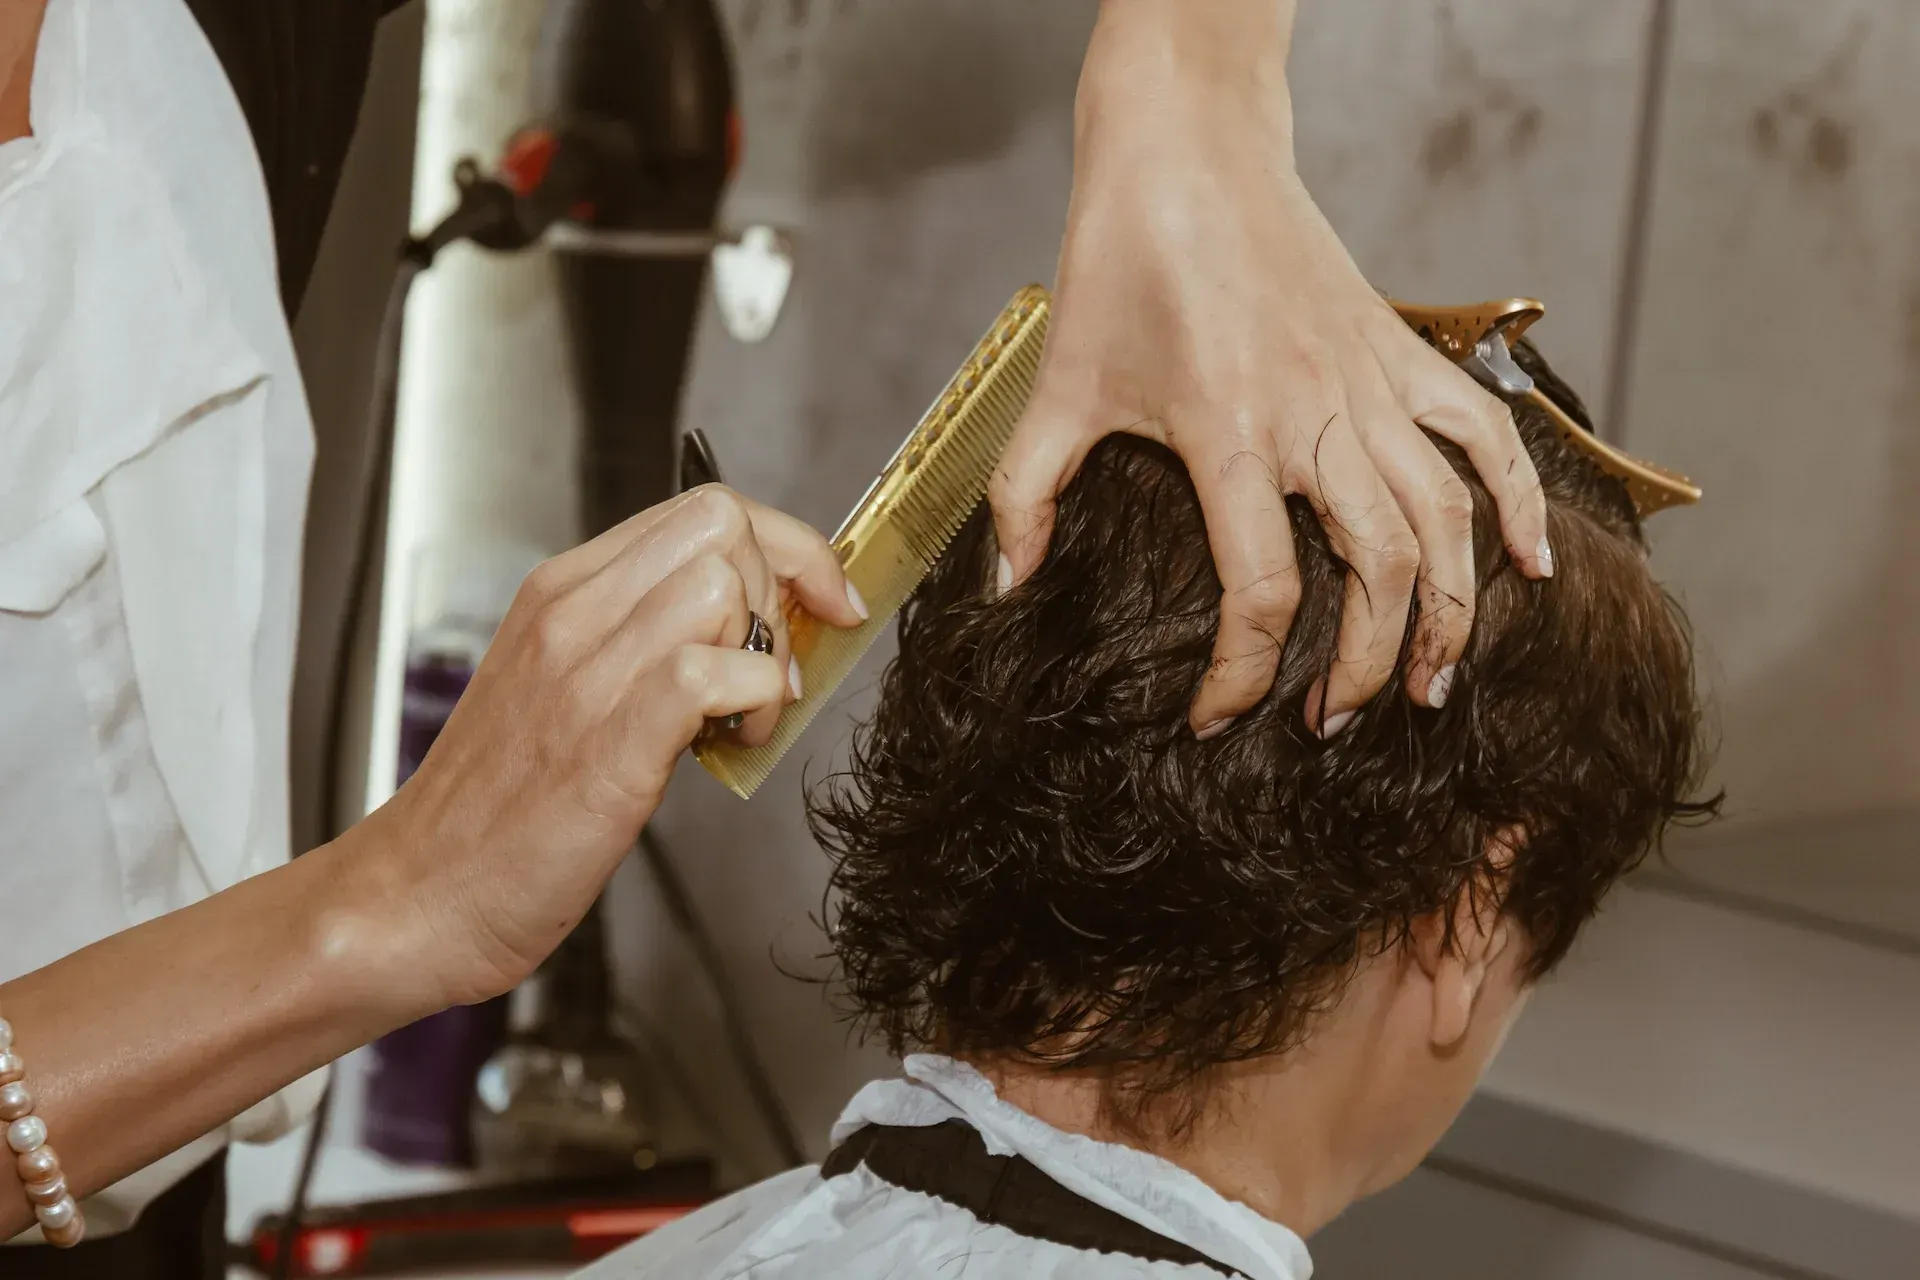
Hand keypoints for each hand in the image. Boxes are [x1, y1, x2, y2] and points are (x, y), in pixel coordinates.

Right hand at [343, 487, 865, 1008]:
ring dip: (766, 649)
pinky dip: (752, 703)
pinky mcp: (606, 743)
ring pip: (722, 583)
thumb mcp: (565, 690)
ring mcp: (584, 673)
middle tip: (773, 667)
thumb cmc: (496, 810)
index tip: (820, 600)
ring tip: (745, 714)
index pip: (702, 508)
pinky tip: (733, 743)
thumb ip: (642, 642)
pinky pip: (711, 673)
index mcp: (562, 594)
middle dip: (781, 587)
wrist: (416, 895)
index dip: (785, 546)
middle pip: (722, 523)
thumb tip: (749, 627)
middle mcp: (570, 614)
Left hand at [990, 1, 1549, 737]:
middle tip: (1336, 720)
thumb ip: (1028, 498)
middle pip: (1379, 571)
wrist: (1188, 147)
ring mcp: (1370, 383)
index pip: (1261, 591)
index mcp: (1228, 432)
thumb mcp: (1060, 388)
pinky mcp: (1400, 351)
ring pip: (1446, 518)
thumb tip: (1007, 590)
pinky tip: (1533, 565)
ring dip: (1450, 611)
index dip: (1241, 675)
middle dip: (1363, 666)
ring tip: (1432, 682)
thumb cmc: (1120, 260)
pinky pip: (1485, 433)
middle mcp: (1316, 415)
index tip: (1218, 720)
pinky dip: (1519, 501)